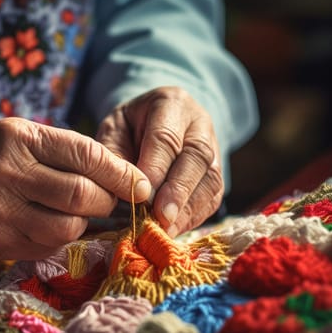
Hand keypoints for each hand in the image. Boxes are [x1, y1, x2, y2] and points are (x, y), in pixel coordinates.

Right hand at [0, 118, 151, 259]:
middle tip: (106, 199)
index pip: (88, 155)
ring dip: (84, 222)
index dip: (122, 173)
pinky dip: (60, 238)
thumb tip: (116, 174)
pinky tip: (51, 225)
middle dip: (107, 201)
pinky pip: (48, 246)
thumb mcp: (15, 133)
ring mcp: (2, 211)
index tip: (141, 185)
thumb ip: (62, 149)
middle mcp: (11, 173)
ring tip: (75, 211)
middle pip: (84, 196)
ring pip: (70, 227)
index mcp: (20, 137)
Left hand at [96, 86, 223, 236]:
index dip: (156, 168)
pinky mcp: (217, 173)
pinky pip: (213, 196)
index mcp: (170, 103)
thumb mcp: (114, 129)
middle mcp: (199, 123)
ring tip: (166, 229)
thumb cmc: (128, 128)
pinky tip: (175, 229)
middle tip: (160, 217)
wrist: (153, 124)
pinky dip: (194, 216)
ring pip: (211, 178)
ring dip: (188, 208)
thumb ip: (115, 154)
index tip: (142, 195)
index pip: (166, 137)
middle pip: (196, 156)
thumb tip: (123, 190)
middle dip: (178, 190)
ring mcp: (214, 147)